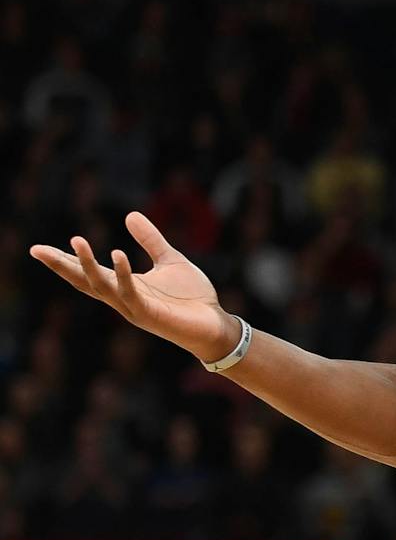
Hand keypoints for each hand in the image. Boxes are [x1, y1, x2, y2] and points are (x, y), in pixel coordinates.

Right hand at [30, 211, 240, 362]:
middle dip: (62, 265)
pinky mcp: (151, 314)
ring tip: (76, 241)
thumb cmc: (193, 298)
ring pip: (102, 287)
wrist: (215, 324)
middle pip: (85, 282)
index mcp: (125, 286)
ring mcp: (134, 308)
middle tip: (37, 249)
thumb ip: (150, 240)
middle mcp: (124, 298)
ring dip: (87, 265)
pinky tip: (116, 254)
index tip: (39, 248)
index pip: (88, 273)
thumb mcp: (169, 260)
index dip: (65, 261)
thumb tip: (129, 214)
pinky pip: (131, 293)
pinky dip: (123, 274)